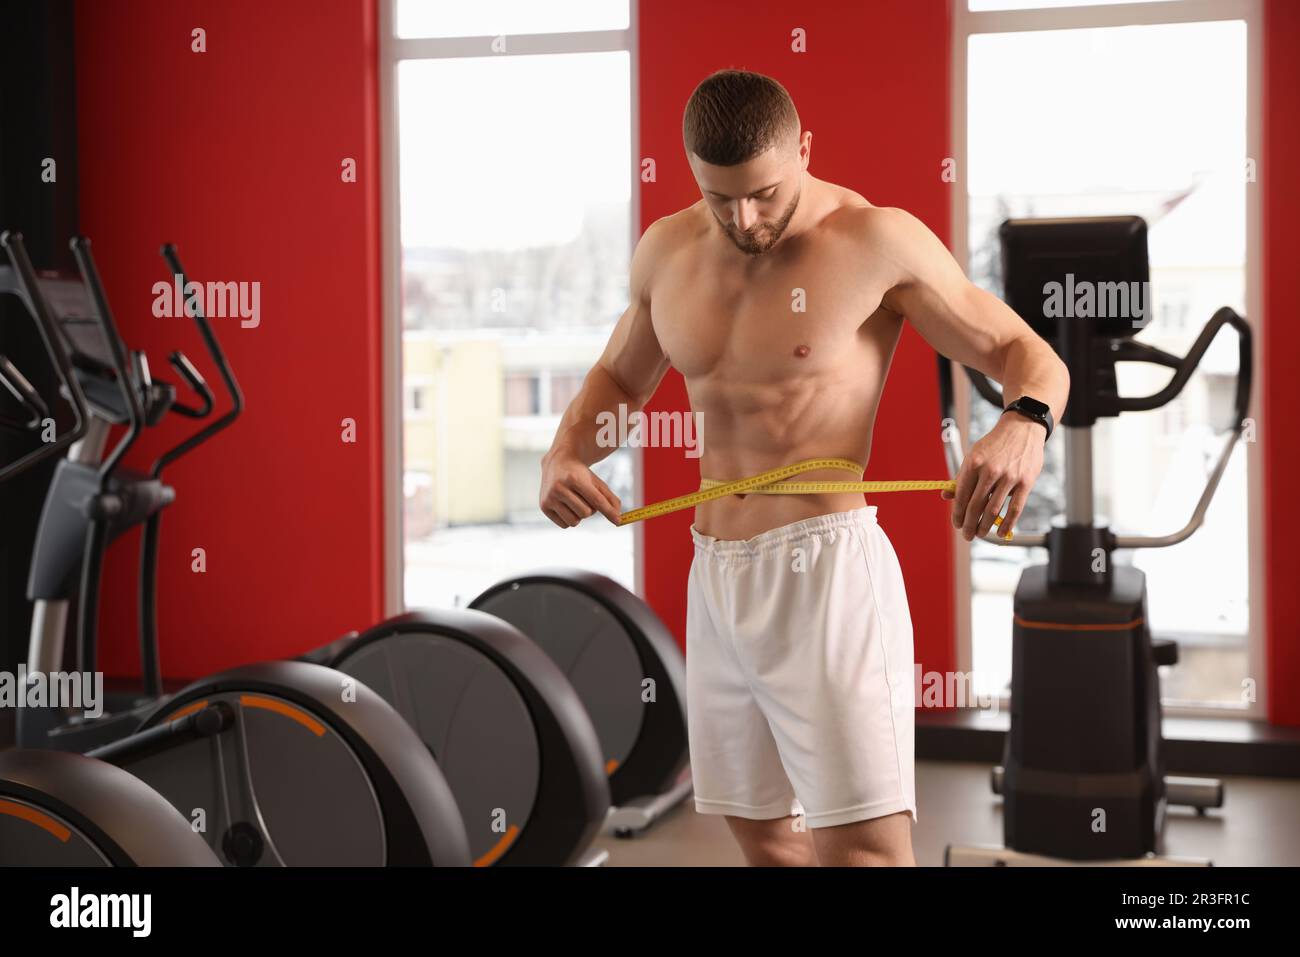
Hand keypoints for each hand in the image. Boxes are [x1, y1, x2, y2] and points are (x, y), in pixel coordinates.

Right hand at [540, 452, 621, 527]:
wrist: (557, 463)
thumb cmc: (580, 475)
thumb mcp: (596, 482)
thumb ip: (609, 499)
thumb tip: (618, 519)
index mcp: (574, 478)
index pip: (596, 500)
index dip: (608, 511)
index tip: (618, 521)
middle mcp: (559, 487)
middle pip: (586, 513)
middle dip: (590, 509)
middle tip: (584, 498)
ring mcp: (549, 497)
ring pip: (574, 521)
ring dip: (579, 516)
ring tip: (575, 502)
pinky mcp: (543, 506)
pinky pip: (564, 525)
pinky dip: (569, 519)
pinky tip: (565, 506)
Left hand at [940, 414, 1044, 541]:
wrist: (1022, 428)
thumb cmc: (994, 445)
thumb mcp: (974, 455)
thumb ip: (961, 477)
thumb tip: (946, 496)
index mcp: (973, 463)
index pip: (961, 495)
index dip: (957, 513)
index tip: (956, 524)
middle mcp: (990, 470)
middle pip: (975, 505)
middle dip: (969, 524)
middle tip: (967, 535)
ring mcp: (1009, 477)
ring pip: (993, 509)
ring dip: (984, 526)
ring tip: (980, 534)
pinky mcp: (1026, 482)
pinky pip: (1015, 509)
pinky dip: (1007, 524)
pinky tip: (1000, 533)